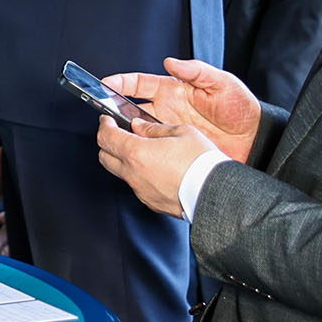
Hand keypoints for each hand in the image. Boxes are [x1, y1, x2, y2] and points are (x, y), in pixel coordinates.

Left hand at [96, 115, 217, 217]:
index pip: (106, 136)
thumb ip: (154, 128)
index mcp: (137, 153)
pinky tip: (153, 168)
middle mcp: (134, 174)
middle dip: (107, 142)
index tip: (107, 120)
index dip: (104, 125)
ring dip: (123, 160)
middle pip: (104, 156)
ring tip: (140, 151)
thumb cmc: (203, 164)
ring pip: (120, 172)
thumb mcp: (182, 132)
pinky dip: (138, 175)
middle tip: (117, 133)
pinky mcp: (150, 202)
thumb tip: (139, 126)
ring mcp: (141, 190)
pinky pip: (136, 186)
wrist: (217, 195)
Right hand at [103, 57, 261, 162]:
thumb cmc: (241, 107)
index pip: (140, 84)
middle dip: (115, 110)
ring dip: (127, 132)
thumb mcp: (222, 82)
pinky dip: (144, 150)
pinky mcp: (177, 148)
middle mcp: (167, 109)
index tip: (104, 84)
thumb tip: (170, 62)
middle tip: (104, 115)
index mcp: (173, 90)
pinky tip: (137, 152)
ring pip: (139, 130)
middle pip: (132, 108)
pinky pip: (155, 149)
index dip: (121, 83)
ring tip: (117, 135)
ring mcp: (170, 130)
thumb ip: (196, 71)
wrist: (257, 139)